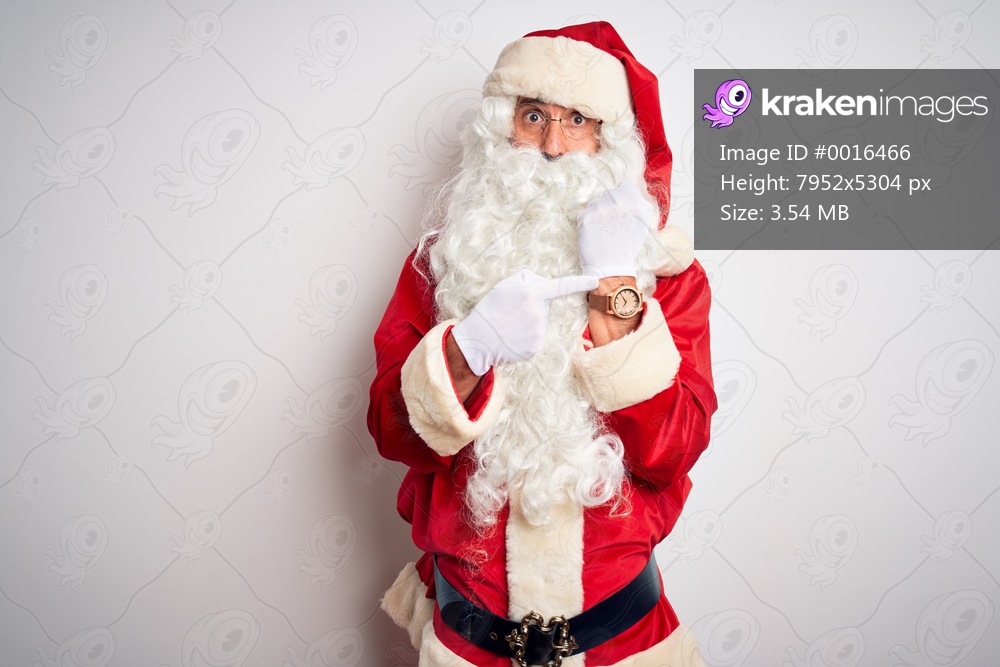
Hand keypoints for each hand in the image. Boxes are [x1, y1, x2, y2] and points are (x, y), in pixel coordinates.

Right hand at [450, 269, 597, 375]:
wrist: (477, 340)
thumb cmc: (490, 309)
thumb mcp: (504, 285)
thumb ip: (528, 279)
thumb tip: (545, 284)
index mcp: (532, 294)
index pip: (562, 286)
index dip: (580, 282)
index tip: (595, 281)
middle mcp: (539, 313)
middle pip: (546, 306)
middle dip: (535, 305)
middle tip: (513, 310)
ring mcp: (538, 332)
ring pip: (541, 322)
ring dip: (530, 322)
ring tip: (510, 325)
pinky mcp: (535, 347)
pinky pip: (536, 337)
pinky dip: (526, 336)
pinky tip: (513, 336)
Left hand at [577, 181, 657, 277]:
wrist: (611, 266)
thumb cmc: (628, 247)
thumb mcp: (643, 223)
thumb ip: (639, 205)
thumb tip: (632, 193)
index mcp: (634, 200)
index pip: (624, 186)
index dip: (622, 196)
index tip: (620, 208)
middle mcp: (616, 201)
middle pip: (608, 195)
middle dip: (608, 206)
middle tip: (611, 224)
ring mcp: (599, 208)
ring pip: (594, 204)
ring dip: (597, 215)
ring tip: (603, 231)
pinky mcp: (585, 217)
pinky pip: (585, 214)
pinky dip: (588, 224)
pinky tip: (594, 235)